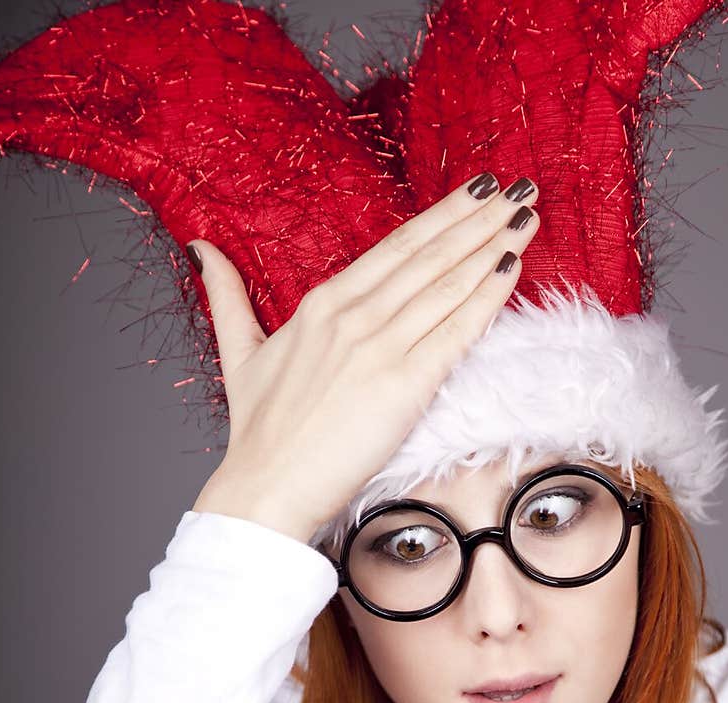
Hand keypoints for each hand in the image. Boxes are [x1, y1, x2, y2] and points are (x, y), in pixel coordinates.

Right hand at [189, 172, 539, 542]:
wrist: (265, 488)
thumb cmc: (258, 434)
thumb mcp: (239, 354)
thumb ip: (228, 296)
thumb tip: (201, 248)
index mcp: (322, 305)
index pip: (396, 248)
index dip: (441, 216)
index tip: (476, 192)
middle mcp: (353, 316)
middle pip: (428, 256)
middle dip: (479, 219)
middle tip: (520, 189)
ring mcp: (378, 348)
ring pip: (446, 285)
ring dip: (491, 246)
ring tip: (526, 216)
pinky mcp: (402, 386)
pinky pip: (455, 333)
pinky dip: (487, 298)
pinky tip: (511, 269)